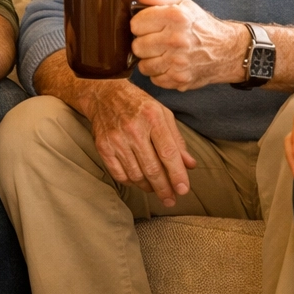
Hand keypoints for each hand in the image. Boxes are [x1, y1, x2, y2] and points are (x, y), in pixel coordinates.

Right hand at [84, 79, 198, 205]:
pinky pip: (120, 174)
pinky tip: (139, 180)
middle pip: (152, 169)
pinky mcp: (103, 147)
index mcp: (153, 118)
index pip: (168, 153)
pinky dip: (132, 182)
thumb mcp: (163, 114)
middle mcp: (134, 129)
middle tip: (171, 200)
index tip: (184, 190)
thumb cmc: (139, 104)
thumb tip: (190, 165)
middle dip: (164, 189)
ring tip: (156, 188)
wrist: (104, 94)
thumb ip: (177, 140)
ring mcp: (116, 139)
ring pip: (136, 175)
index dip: (177, 175)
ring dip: (149, 186)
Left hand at [131, 0, 248, 91]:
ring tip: (161, 53)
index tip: (147, 26)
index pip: (136, 24)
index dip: (140, 24)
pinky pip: (155, 79)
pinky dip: (159, 73)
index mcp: (176, 17)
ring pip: (143, 65)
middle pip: (137, 46)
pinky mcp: (180, 79)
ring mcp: (178, 62)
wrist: (227, 50)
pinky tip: (169, 64)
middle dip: (143, 43)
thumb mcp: (184, 4)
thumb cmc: (202, 26)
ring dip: (150, 60)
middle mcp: (176, 40)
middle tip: (154, 41)